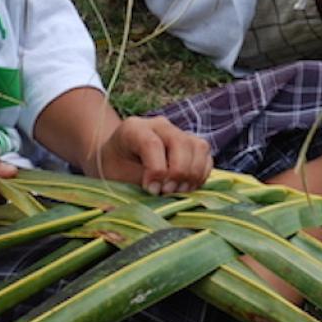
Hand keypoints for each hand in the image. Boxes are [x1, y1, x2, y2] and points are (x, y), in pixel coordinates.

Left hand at [83, 116, 211, 195]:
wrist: (119, 160)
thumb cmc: (115, 169)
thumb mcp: (115, 176)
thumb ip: (136, 183)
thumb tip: (155, 196)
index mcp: (134, 128)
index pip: (152, 143)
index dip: (155, 170)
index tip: (151, 190)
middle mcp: (159, 125)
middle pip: (180, 142)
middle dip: (177, 173)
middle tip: (166, 192)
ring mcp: (177, 132)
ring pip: (198, 147)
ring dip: (192, 174)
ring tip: (177, 191)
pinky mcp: (191, 144)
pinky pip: (206, 156)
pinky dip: (201, 174)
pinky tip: (186, 187)